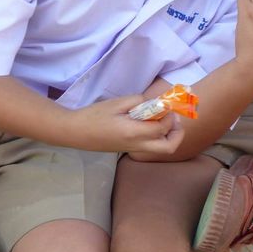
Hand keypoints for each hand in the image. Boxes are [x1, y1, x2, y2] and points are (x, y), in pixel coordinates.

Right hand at [69, 95, 183, 154]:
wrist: (75, 132)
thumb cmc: (94, 115)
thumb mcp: (117, 103)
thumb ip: (138, 101)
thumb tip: (154, 103)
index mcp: (133, 132)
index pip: (162, 128)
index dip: (169, 116)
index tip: (167, 104)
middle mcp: (136, 145)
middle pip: (168, 147)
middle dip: (177, 133)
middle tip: (174, 119)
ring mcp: (132, 150)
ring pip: (160, 149)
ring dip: (168, 136)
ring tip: (163, 120)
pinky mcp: (128, 150)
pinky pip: (150, 147)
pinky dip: (157, 137)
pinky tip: (150, 123)